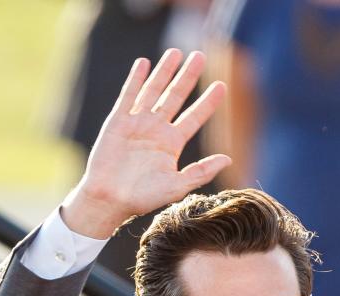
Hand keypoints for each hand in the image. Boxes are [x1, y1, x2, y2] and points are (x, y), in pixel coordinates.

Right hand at [61, 50, 230, 238]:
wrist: (110, 199)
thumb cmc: (143, 197)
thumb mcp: (177, 186)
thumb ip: (202, 171)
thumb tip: (229, 159)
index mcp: (172, 143)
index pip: (195, 117)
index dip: (208, 102)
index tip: (221, 86)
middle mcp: (157, 130)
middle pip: (175, 96)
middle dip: (188, 77)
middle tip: (201, 56)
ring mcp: (137, 123)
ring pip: (154, 91)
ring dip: (164, 71)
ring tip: (175, 52)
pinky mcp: (118, 122)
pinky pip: (128, 96)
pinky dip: (135, 80)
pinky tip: (144, 63)